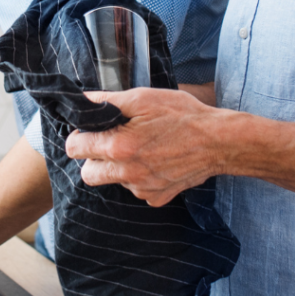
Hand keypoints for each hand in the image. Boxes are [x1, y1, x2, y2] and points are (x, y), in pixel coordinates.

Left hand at [65, 88, 225, 206]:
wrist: (218, 141)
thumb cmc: (183, 115)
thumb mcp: (144, 98)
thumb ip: (108, 101)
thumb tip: (83, 101)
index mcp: (119, 146)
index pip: (75, 148)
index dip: (79, 135)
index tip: (90, 130)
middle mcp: (127, 173)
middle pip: (88, 173)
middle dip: (93, 157)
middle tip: (111, 141)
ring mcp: (142, 189)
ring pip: (114, 181)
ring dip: (119, 167)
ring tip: (142, 147)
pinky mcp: (156, 198)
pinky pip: (136, 190)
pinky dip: (140, 177)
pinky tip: (157, 160)